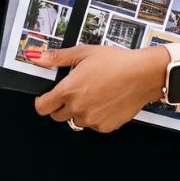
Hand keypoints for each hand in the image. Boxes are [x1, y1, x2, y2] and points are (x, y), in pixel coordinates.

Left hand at [32, 44, 167, 132]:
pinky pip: (93, 125)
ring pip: (76, 121)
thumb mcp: (83, 53)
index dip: (42, 101)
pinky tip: (105, 101)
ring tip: (93, 94)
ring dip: (79, 111)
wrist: (142, 74)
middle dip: (60, 106)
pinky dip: (95, 116)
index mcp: (68, 91)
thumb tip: (37, 58)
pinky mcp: (106, 127)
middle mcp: (78, 109)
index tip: (46, 97)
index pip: (42, 108)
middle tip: (74, 92)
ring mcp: (92, 120)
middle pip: (57, 116)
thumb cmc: (115, 62)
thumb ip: (57, 57)